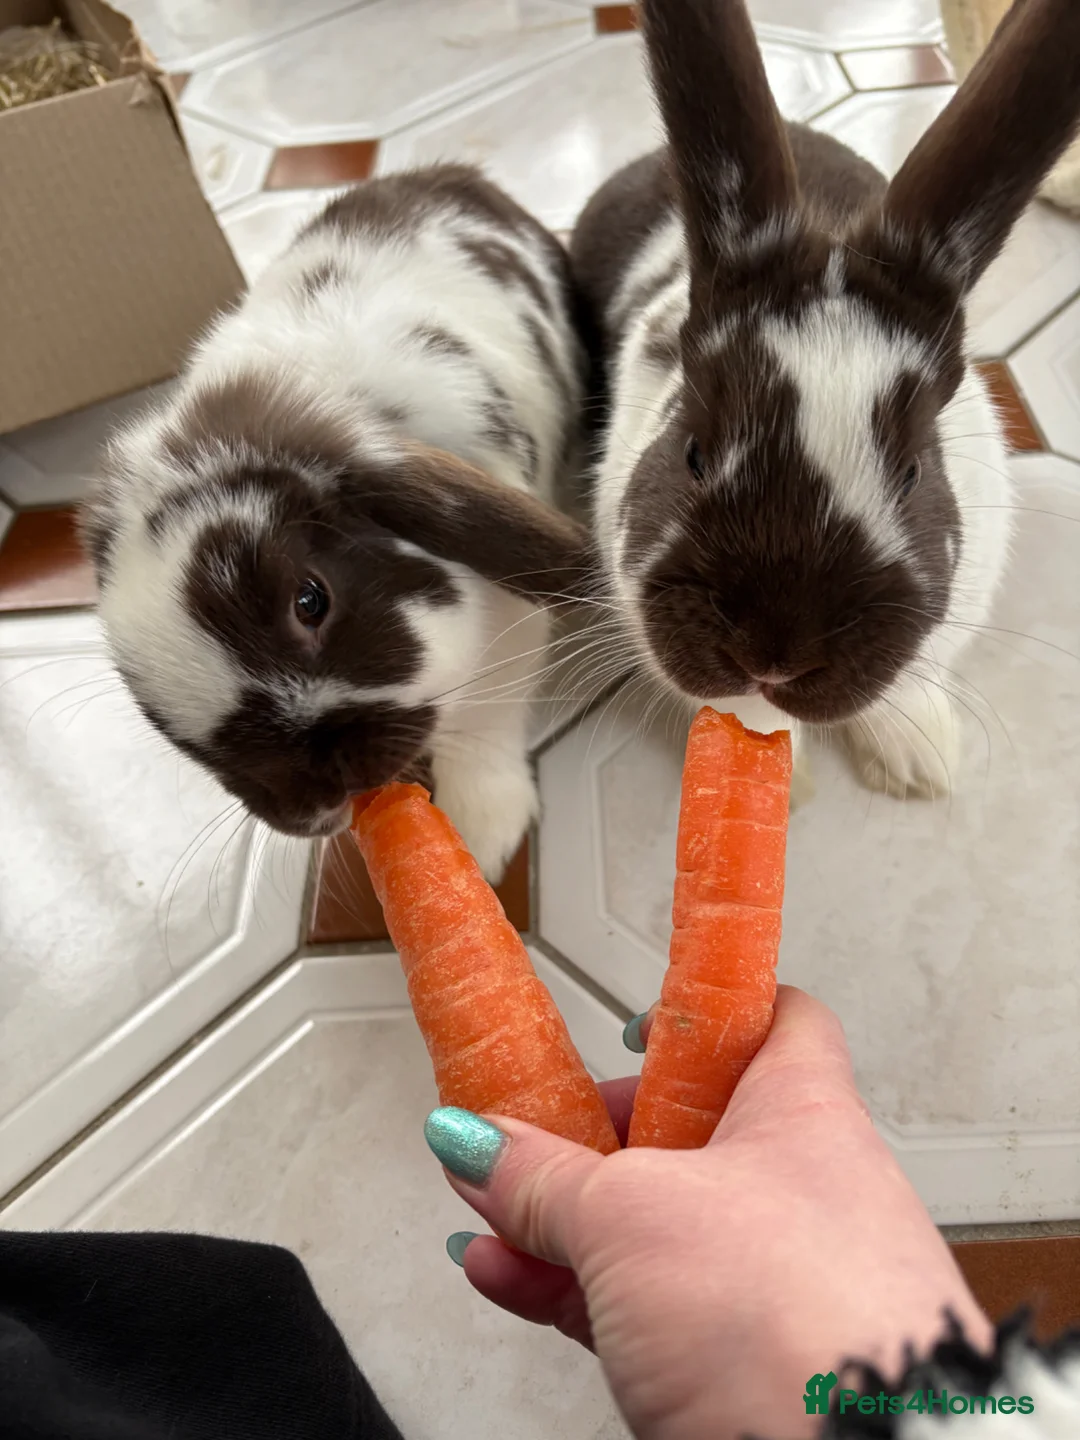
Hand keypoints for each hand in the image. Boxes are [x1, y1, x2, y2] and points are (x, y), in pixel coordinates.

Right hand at [424, 986, 989, 1439]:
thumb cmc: (790, 1317)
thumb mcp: (630, 1215)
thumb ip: (542, 1176)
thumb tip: (475, 1140)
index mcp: (800, 1113)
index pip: (771, 1020)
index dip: (705, 1009)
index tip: (640, 1015)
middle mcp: (797, 1188)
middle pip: (685, 1130)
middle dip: (594, 1134)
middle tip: (528, 1133)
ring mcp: (770, 1278)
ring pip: (653, 1225)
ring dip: (562, 1218)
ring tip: (486, 1208)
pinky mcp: (739, 1359)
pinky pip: (642, 1303)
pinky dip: (573, 1286)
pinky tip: (502, 1275)